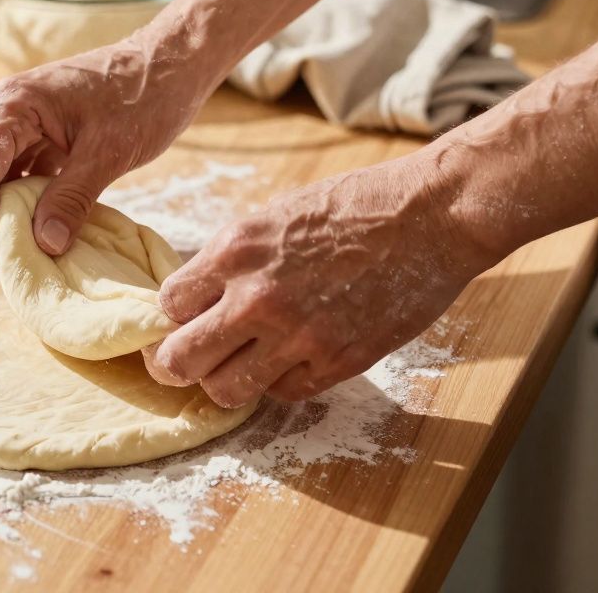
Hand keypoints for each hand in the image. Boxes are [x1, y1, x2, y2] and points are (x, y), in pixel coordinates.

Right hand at [0, 40, 203, 263]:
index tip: (13, 258)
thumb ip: (72, 198)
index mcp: (9, 109)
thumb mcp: (109, 152)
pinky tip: (42, 232)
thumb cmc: (144, 97)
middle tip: (17, 264)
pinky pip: (8, 182)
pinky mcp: (30, 140)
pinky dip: (18, 211)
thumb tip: (44, 245)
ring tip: (29, 253)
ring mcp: (12, 128)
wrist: (168, 65)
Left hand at [148, 154, 501, 407]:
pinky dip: (276, 382)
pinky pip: (281, 393)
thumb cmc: (354, 205)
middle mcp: (257, 297)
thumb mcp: (273, 216)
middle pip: (179, 360)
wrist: (430, 216)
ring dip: (222, 383)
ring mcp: (297, 335)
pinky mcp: (336, 362)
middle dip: (173, 364)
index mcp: (235, 250)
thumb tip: (197, 295)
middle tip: (183, 361)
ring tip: (234, 367)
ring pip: (224, 391)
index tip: (182, 319)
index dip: (171, 316)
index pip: (168, 305)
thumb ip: (232, 259)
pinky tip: (287, 360)